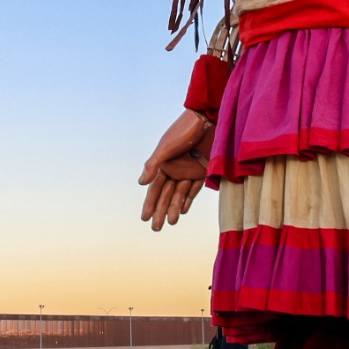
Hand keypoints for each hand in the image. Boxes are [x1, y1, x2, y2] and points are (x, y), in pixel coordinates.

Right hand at [137, 110, 213, 230]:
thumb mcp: (166, 147)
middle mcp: (175, 169)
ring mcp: (189, 170)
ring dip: (175, 208)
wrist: (208, 119)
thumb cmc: (184, 130)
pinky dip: (189, 199)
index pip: (155, 188)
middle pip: (166, 194)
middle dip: (160, 211)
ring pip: (180, 194)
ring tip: (171, 222)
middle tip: (156, 228)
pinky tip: (184, 210)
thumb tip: (140, 183)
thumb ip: (154, 165)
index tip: (144, 218)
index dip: (149, 203)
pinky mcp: (202, 170)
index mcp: (163, 164)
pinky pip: (194, 189)